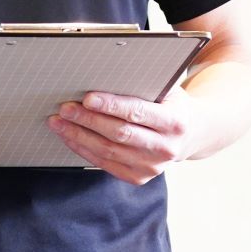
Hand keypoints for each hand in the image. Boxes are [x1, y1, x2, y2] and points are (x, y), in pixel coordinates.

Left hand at [48, 85, 201, 184]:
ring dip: (79, 136)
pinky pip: (105, 163)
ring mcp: (152, 167)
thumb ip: (143, 84)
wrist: (191, 134)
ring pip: (107, 151)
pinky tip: (70, 137)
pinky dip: (84, 150)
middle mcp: (165, 148)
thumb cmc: (172, 105)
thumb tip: (103, 74)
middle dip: (88, 120)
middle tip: (65, 108)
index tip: (87, 97)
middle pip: (118, 134)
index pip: (137, 113)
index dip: (110, 105)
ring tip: (59, 122)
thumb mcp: (168, 90)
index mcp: (175, 123)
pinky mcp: (139, 177)